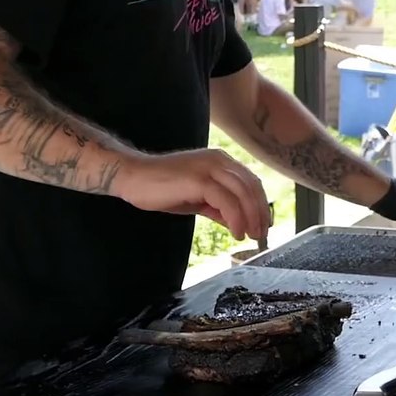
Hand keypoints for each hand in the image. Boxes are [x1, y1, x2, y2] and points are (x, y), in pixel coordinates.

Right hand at [115, 149, 269, 241]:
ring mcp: (209, 167)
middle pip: (252, 186)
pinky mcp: (199, 179)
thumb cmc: (161, 187)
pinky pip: (227, 200)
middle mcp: (219, 160)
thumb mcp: (197, 198)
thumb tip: (236, 222)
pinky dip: (236, 218)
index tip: (262, 225)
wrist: (133, 177)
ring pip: (243, 192)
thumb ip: (218, 207)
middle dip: (260, 213)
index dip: (260, 205)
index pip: (251, 182)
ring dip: (251, 217)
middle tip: (261, 235)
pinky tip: (235, 232)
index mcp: (220, 161)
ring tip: (250, 236)